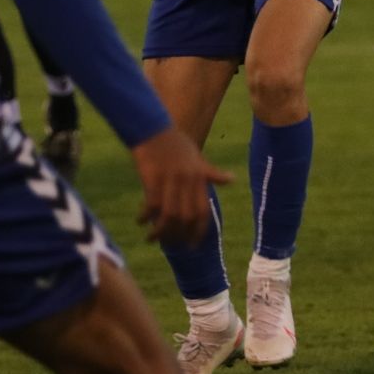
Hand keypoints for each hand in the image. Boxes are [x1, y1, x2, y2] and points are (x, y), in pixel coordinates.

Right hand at [129, 126, 232, 245]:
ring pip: (168, 215)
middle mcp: (188, 181)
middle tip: (170, 245)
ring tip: (152, 239)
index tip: (192, 245)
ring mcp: (170, 180)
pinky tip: (140, 221)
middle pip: (186, 217)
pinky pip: (151, 204)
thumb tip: (232, 180)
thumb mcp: (198, 158)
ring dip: (160, 231)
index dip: (198, 231)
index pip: (203, 211)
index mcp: (199, 178)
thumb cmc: (176, 143)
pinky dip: (145, 216)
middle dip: (178, 235)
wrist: (153, 129)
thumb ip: (211, 173)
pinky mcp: (153, 178)